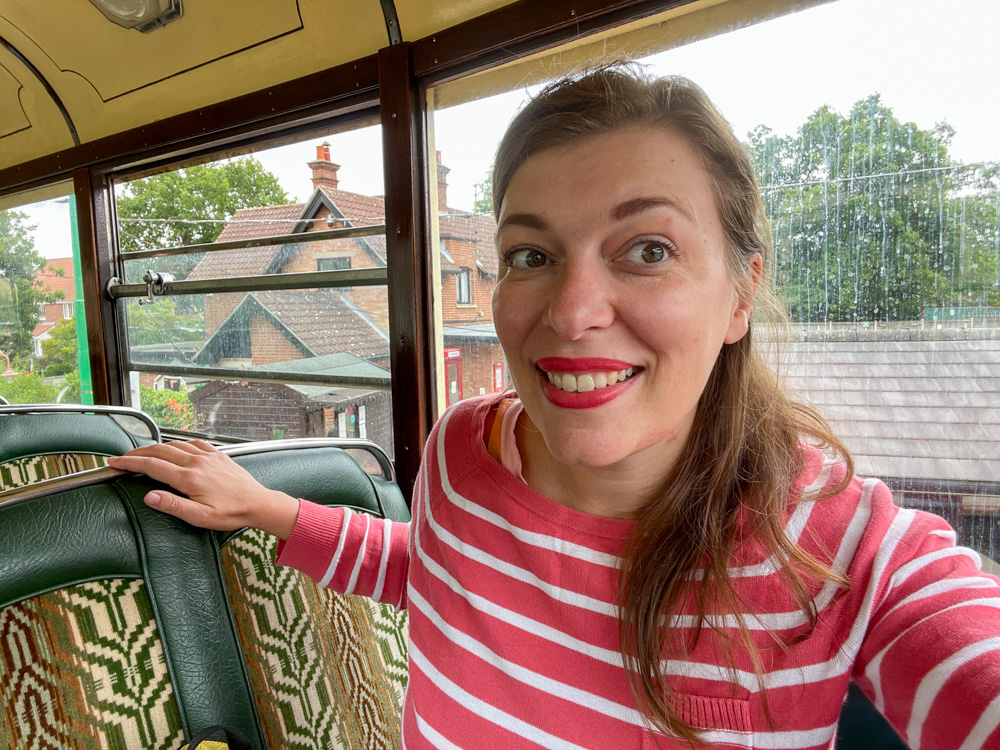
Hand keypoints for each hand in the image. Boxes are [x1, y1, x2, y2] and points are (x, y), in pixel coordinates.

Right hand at [106, 440, 299, 539]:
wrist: (258, 503)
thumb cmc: (231, 513)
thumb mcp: (200, 517)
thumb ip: (173, 506)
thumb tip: (149, 497)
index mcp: (189, 478)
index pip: (152, 465)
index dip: (130, 463)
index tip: (114, 463)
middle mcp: (197, 462)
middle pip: (159, 451)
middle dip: (137, 453)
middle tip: (122, 458)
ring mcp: (208, 456)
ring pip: (175, 445)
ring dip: (155, 447)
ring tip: (142, 453)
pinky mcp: (218, 454)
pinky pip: (193, 443)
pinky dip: (177, 443)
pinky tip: (174, 447)